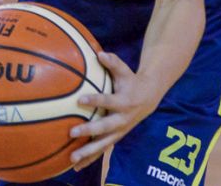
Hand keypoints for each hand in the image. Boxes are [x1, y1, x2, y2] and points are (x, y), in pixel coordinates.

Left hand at [69, 52, 162, 169]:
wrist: (149, 98)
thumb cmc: (130, 81)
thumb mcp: (124, 70)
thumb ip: (112, 62)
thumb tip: (99, 53)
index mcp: (124, 102)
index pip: (108, 101)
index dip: (95, 100)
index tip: (80, 99)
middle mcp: (123, 119)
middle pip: (105, 127)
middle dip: (89, 130)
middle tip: (71, 132)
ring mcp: (120, 131)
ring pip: (104, 144)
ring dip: (88, 152)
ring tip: (72, 159)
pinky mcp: (116, 138)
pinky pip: (102, 151)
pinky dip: (90, 159)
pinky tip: (75, 167)